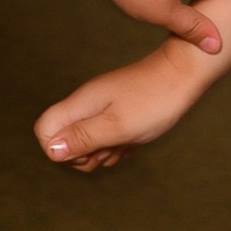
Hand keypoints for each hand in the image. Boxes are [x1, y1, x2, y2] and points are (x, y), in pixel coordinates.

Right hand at [35, 44, 211, 172]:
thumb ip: (84, 138)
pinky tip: (133, 141)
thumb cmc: (155, 100)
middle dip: (83, 156)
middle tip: (110, 148)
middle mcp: (86, 104)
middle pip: (63, 140)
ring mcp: (101, 107)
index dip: (58, 150)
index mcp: (81, 104)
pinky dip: (116, 145)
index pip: (44, 130)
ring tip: (125, 144)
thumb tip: (52, 151)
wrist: (186, 74)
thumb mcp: (118, 126)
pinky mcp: (116, 111)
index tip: (88, 150)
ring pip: (85, 141)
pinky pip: (105, 136)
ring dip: (102, 152)